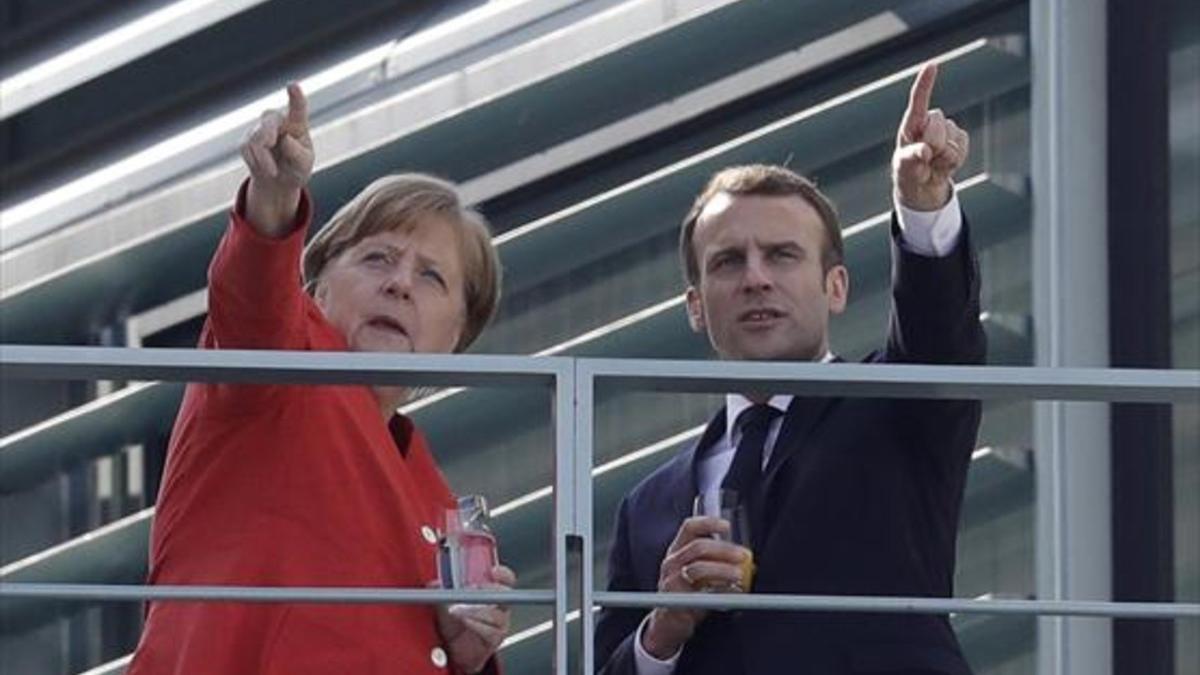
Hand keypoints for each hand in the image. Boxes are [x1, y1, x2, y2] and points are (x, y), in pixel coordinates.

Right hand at [240, 83, 314, 234]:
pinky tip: (263, 167)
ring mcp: (261, 127)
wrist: (278, 181)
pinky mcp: (247, 138)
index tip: (293, 85)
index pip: (298, 108)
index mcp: (297, 124)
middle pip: (269, 121)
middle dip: (268, 138)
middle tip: (273, 164)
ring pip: (255, 139)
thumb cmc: (296, 168)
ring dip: (264, 161)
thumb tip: (285, 139)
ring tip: (274, 172)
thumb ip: (297, 153)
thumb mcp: (304, 165)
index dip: (295, 97)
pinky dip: (256, 163)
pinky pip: (246, 149)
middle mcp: (278, 120)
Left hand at [435, 565, 514, 673]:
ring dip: (474, 610)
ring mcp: (499, 623)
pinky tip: (464, 621)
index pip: (505, 579)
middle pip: (504, 595)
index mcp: (491, 592)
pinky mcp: (495, 639)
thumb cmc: (452, 623)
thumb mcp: (445, 602)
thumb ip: (444, 590)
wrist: (451, 650)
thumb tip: (435, 583)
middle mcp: (499, 607)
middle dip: (488, 591)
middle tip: (471, 589)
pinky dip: (475, 624)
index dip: (502, 574)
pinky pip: (490, 630)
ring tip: (456, 610)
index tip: (493, 571)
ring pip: (495, 614)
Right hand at [641, 516, 749, 659]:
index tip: (727, 526)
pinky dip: (722, 592)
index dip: (708, 523)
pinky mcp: (677, 600)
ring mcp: (671, 581)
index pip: (689, 527)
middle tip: (743, 555)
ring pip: (699, 568)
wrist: (669, 623)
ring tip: (740, 575)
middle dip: (724, 550)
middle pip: (698, 547)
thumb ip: (712, 559)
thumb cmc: (688, 592)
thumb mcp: (695, 570)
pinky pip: (702, 593)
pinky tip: (734, 593)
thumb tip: (743, 553)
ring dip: (723, 570)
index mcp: (677, 550)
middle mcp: (671, 562)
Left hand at [892, 62, 969, 211]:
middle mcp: (929, 123)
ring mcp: (946, 130)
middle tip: (925, 159)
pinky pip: (963, 147)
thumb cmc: (907, 173)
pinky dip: (955, 161)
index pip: (918, 100)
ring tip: (933, 164)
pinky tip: (944, 165)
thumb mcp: (903, 168)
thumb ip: (911, 158)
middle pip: (938, 124)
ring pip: (953, 139)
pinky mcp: (959, 139)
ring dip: (944, 157)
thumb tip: (925, 151)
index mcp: (911, 124)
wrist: (922, 187)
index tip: (932, 65)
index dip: (925, 83)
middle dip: (933, 144)